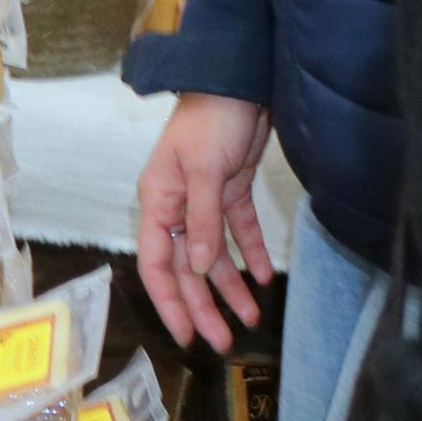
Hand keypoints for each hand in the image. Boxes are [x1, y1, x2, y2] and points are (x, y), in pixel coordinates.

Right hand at [136, 91, 275, 351]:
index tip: (186, 335)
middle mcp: (177, 207)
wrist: (237, 79)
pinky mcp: (231, 190)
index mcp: (158, 202)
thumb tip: (196, 269)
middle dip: (204, 305)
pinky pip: (239, 231)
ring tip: (251, 317)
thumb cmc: (211, 120)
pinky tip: (265, 277)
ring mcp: (204, 200)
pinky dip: (251, 253)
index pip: (156, 263)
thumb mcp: (204, 170)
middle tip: (223, 342)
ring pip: (214, 255)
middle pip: (187, 267)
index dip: (169, 301)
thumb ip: (201, 220)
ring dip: (231, 286)